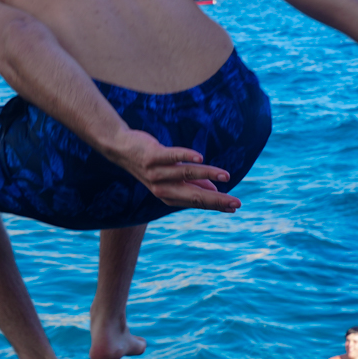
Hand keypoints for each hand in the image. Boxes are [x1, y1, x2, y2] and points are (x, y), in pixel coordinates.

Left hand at [106, 129, 240, 211]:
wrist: (121, 149)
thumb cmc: (151, 164)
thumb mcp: (171, 177)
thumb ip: (191, 184)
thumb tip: (213, 190)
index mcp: (169, 196)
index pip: (197, 202)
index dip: (216, 205)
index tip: (235, 208)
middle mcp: (162, 188)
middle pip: (194, 195)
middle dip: (216, 200)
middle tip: (236, 203)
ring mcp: (156, 173)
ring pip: (186, 174)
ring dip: (207, 174)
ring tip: (225, 175)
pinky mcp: (152, 156)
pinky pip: (171, 156)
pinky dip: (185, 156)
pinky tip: (200, 157)